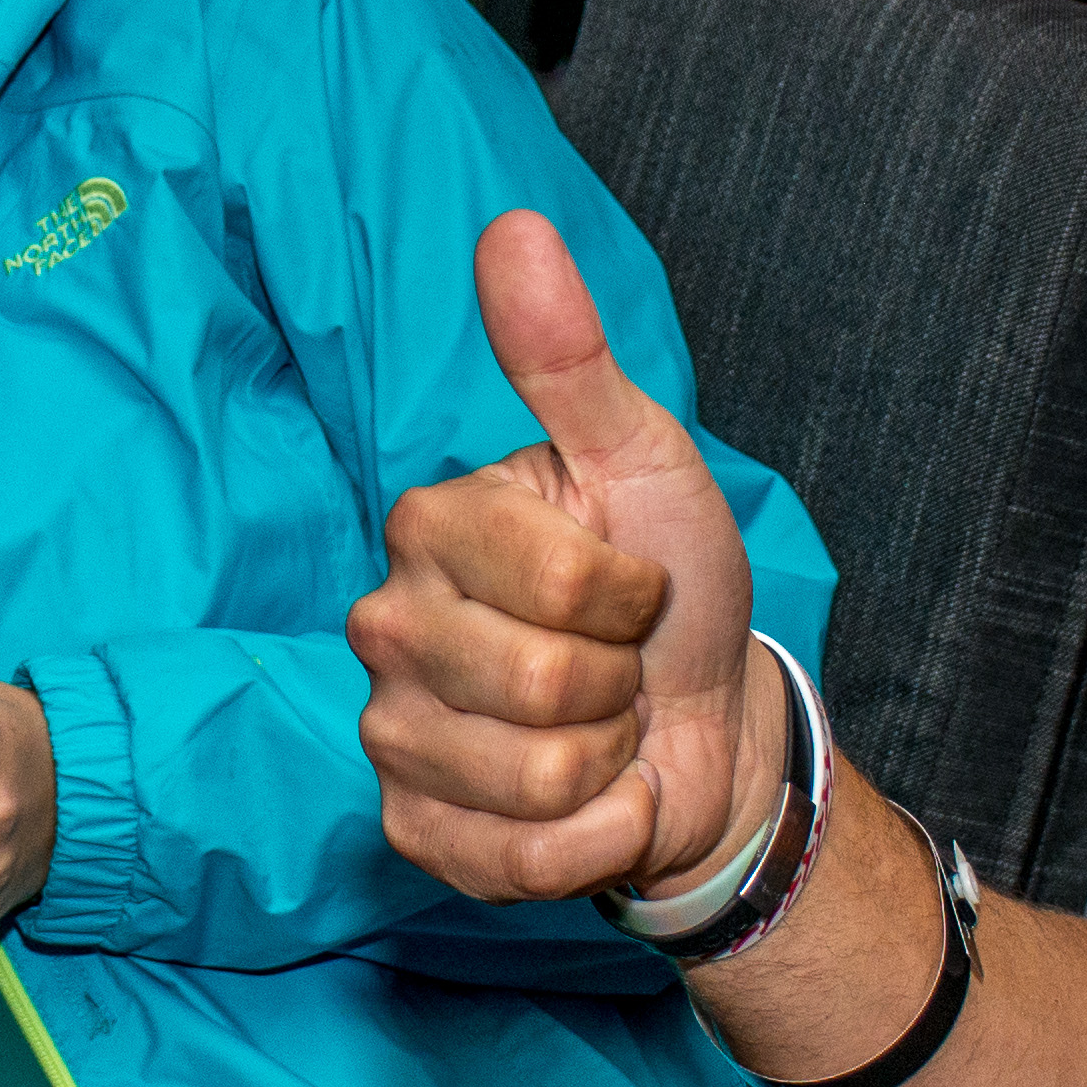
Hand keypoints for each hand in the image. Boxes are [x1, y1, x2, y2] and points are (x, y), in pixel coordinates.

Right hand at [349, 212, 777, 903]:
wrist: (700, 728)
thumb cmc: (669, 587)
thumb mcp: (643, 461)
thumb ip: (570, 359)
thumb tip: (515, 228)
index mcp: (431, 525)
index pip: (559, 582)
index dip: (630, 594)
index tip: (630, 587)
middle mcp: (386, 625)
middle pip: (540, 686)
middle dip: (617, 685)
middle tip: (613, 667)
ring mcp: (390, 734)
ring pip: (534, 777)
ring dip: (606, 764)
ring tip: (598, 731)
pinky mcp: (413, 831)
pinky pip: (518, 858)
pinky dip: (592, 837)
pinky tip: (587, 801)